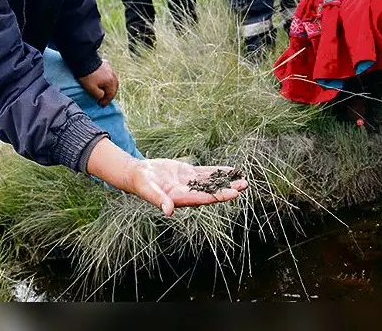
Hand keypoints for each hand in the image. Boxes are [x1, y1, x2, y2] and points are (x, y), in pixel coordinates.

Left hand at [78, 60, 118, 106]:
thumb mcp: (91, 89)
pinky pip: (110, 74)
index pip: (111, 95)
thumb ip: (98, 95)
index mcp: (110, 82)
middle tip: (103, 100)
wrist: (84, 60)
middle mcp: (113, 75)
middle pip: (114, 88)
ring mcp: (110, 69)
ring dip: (109, 87)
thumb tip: (102, 96)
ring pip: (113, 81)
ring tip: (104, 91)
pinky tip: (104, 80)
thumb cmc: (87, 76)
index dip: (105, 101)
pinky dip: (108, 79)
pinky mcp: (106, 64)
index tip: (100, 105)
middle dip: (109, 95)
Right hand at [124, 158, 248, 215]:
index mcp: (181, 198)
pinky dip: (219, 171)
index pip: (203, 198)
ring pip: (212, 182)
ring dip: (227, 181)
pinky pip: (206, 173)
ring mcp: (190, 183)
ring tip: (243, 180)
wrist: (138, 175)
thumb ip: (159, 200)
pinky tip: (231, 170)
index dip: (218, 196)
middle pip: (212, 191)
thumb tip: (168, 211)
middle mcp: (188, 192)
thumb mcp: (149, 191)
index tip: (233, 194)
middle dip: (228, 189)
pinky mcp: (188, 173)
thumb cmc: (141, 184)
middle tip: (244, 185)